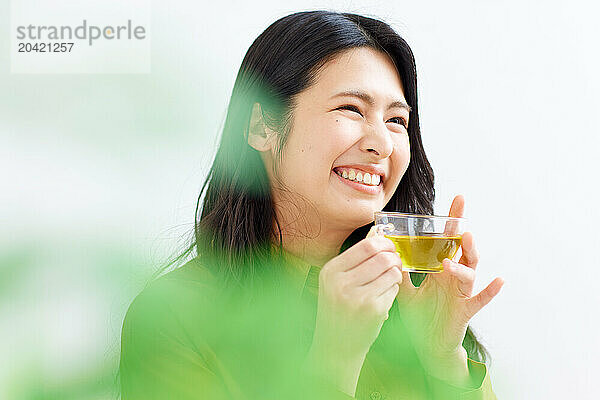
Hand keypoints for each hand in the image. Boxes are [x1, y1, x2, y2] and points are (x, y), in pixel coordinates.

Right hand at [311, 233, 403, 356]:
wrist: (335, 345)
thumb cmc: (339, 309)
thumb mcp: (337, 281)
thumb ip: (356, 259)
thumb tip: (377, 231)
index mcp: (331, 271)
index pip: (366, 246)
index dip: (384, 243)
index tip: (389, 247)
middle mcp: (341, 283)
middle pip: (381, 257)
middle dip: (394, 258)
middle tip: (395, 262)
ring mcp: (357, 298)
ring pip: (391, 272)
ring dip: (395, 274)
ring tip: (389, 281)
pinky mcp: (373, 310)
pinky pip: (394, 289)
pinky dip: (394, 290)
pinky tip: (384, 296)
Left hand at [392, 195, 503, 381]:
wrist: (428, 346)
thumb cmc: (421, 317)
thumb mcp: (405, 291)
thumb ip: (401, 272)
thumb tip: (388, 250)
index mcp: (441, 270)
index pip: (448, 241)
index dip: (453, 222)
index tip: (458, 199)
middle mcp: (454, 278)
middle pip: (463, 251)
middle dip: (464, 233)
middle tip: (462, 217)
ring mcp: (461, 294)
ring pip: (470, 272)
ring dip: (467, 258)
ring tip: (465, 243)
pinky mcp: (465, 311)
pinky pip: (480, 300)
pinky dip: (490, 291)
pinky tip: (498, 280)